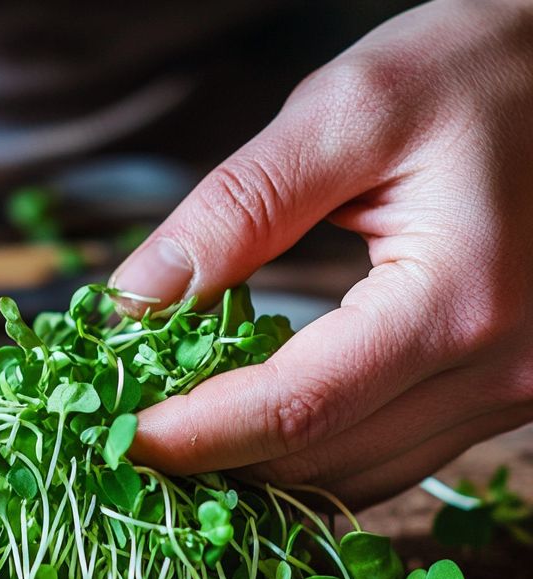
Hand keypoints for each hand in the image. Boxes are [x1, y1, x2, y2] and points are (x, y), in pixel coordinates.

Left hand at [108, 0, 532, 505]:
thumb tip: (133, 300)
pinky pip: (389, 456)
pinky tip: (254, 420)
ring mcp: (509, 393)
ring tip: (177, 426)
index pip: (295, 410)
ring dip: (257, 465)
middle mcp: (496, 370)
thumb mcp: (350, 110)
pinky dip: (311, 450)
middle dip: (212, 457)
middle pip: (319, 461)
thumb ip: (236, 209)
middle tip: (126, 427)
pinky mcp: (500, 392)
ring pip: (352, 476)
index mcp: (457, 300)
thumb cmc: (482, 71)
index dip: (193, 435)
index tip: (117, 436)